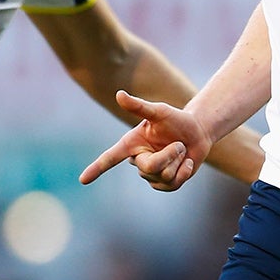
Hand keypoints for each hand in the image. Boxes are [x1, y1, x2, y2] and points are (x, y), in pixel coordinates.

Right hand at [80, 91, 211, 192]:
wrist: (197, 132)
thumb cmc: (176, 119)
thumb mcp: (159, 111)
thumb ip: (139, 107)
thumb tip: (119, 94)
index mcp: (131, 144)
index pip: (111, 158)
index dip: (97, 169)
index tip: (82, 180)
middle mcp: (138, 160)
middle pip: (149, 168)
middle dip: (169, 155)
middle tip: (179, 144)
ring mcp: (151, 175)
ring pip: (163, 176)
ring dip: (178, 161)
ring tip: (181, 150)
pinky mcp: (165, 184)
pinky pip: (172, 185)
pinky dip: (184, 172)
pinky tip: (188, 163)